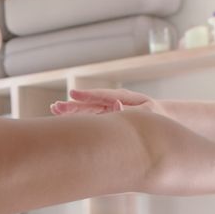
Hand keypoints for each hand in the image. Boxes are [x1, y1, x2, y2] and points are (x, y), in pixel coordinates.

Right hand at [50, 88, 165, 116]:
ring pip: (86, 110)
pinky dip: (77, 118)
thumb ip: (134, 110)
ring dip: (71, 111)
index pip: (101, 96)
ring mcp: (108, 108)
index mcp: (122, 97)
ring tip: (54, 109)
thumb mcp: (149, 111)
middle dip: (73, 105)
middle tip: (55, 107)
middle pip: (89, 103)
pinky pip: (90, 118)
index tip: (72, 93)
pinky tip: (63, 120)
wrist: (160, 116)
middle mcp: (112, 101)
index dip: (87, 95)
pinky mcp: (106, 116)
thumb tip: (117, 107)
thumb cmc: (156, 114)